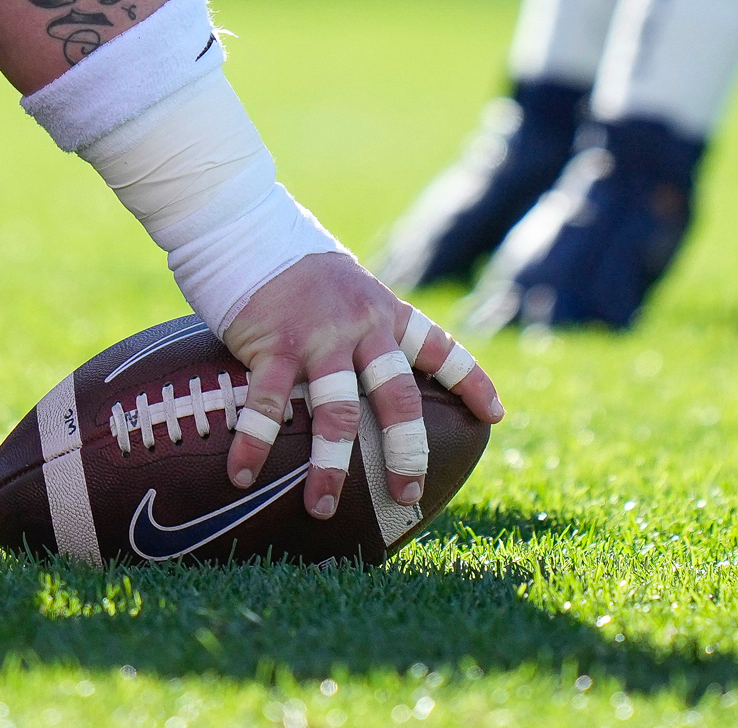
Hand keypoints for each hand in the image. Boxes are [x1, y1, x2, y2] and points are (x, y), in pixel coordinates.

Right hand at [220, 252, 502, 518]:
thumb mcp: (352, 293)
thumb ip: (369, 332)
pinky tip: (242, 476)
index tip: (495, 416)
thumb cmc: (301, 270)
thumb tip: (378, 382)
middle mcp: (362, 327)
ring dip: (330, 466)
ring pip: (335, 411)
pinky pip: (268, 404)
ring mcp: (319, 338)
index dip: (471, 382)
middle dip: (405, 450)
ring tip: (322, 509)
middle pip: (396, 396)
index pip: (441, 349)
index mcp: (387, 314)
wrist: (250, 227)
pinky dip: (254, 443)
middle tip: (408, 493)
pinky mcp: (273, 345)